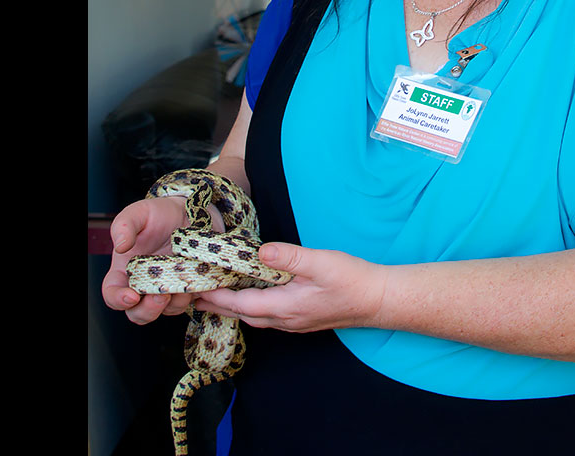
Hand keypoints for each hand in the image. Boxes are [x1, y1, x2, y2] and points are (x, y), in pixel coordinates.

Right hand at [101, 196, 192, 323]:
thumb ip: (124, 225)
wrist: (190, 212)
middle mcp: (144, 284)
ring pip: (165, 311)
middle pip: (137, 313)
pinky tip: (199, 281)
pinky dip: (192, 297)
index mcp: (125, 270)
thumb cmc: (159, 214)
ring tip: (184, 285)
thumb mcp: (139, 213)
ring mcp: (167, 288)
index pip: (112, 294)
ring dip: (173, 304)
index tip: (130, 296)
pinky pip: (189, 302)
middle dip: (148, 310)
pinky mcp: (188, 288)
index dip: (118, 300)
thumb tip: (120, 245)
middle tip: (161, 296)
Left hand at [194, 243, 387, 332]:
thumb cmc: (352, 280)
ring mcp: (295, 321)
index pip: (241, 303)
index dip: (216, 296)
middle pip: (243, 314)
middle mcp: (286, 320)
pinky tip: (252, 295)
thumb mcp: (321, 263)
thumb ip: (289, 258)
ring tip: (216, 294)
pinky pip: (268, 315)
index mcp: (285, 307)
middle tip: (195, 294)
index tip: (195, 288)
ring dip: (234, 306)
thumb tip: (260, 252)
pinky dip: (251, 306)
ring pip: (255, 316)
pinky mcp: (303, 317)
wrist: (379, 299)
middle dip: (218, 305)